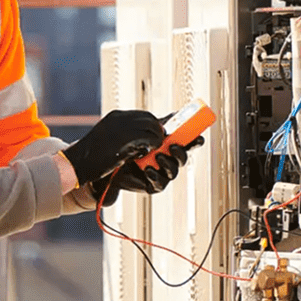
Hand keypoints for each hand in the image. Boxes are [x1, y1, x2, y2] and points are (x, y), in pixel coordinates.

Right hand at [63, 109, 165, 186]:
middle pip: (150, 118)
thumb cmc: (90, 157)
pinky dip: (153, 144)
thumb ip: (124, 136)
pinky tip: (146, 153)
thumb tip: (142, 140)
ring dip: (156, 138)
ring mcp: (122, 127)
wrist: (75, 163)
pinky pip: (150, 137)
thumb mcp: (107, 140)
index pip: (142, 115)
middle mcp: (120, 118)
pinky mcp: (125, 138)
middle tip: (158, 142)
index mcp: (115, 117)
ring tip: (152, 149)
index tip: (158, 133)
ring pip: (152, 126)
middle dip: (157, 130)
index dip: (153, 124)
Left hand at [88, 135, 204, 205]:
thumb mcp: (137, 129)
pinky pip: (160, 183)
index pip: (184, 142)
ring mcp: (159, 172)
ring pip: (174, 170)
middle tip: (173, 145)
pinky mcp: (151, 184)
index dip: (194, 140)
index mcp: (164, 143)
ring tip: (157, 156)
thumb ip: (154, 124)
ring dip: (168, 163)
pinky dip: (155, 175)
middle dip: (182, 152)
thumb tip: (174, 115)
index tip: (199, 138)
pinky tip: (147, 169)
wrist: (100, 163)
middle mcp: (164, 158)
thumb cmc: (118, 145)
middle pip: (182, 157)